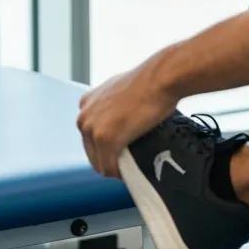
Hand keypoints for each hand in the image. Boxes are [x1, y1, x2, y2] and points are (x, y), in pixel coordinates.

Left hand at [77, 59, 177, 177]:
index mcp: (87, 102)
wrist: (163, 76)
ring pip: (99, 162)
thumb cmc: (152, 79)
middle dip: (109, 156)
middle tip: (130, 157)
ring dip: (114, 166)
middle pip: (92, 150)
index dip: (106, 143)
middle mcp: (84, 116)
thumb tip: (123, 116)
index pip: (90, 133)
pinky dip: (120, 172)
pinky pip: (109, 167)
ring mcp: (93, 129)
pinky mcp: (106, 140)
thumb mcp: (124, 86)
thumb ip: (114, 102)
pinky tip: (132, 169)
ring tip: (132, 165)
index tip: (122, 145)